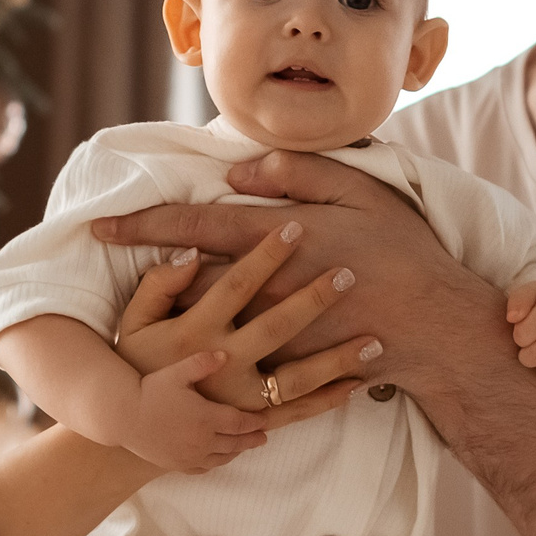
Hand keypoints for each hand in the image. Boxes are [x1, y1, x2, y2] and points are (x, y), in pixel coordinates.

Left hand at [93, 150, 500, 398]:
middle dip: (140, 267)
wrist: (434, 327)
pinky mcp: (284, 364)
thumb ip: (299, 174)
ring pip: (203, 317)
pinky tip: (182, 340)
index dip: (144, 225)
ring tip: (130, 301)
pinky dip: (203, 342)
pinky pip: (231, 352)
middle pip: (185, 275)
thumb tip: (240, 171)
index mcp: (280, 236)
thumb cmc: (403, 252)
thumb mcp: (359, 193)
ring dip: (165, 309)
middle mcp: (265, 286)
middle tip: (103, 260)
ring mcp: (271, 330)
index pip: (195, 225)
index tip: (100, 226)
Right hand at [114, 219, 378, 421]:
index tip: (297, 225)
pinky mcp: (248, 424)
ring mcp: (236, 399)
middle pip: (275, 327)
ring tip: (373, 339)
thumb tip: (192, 251)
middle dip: (313, 299)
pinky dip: (328, 400)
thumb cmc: (137, 361)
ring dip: (335, 359)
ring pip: (295, 378)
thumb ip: (161, 282)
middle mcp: (218, 364)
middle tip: (349, 274)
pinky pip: (294, 413)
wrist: (133, 429)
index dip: (266, 254)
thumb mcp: (135, 319)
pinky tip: (360, 382)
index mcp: (193, 330)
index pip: (235, 284)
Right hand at [117, 349, 273, 473]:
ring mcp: (189, 455)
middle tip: (263, 438)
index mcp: (207, 417)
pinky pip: (202, 468)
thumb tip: (225, 355)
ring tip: (243, 446)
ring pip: (221, 458)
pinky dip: (214, 463)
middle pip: (235, 442)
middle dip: (251, 439)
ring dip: (235, 452)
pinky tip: (217, 458)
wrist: (122, 416)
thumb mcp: (177, 372)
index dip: (255, 422)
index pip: (240, 422)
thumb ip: (203, 362)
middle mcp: (202, 440)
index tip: (265, 420)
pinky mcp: (176, 464)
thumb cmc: (149, 390)